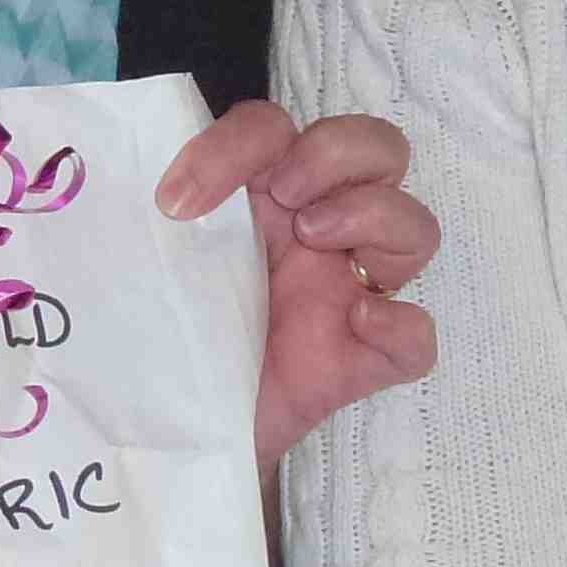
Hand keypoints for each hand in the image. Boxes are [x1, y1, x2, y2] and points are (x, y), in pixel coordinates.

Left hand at [154, 102, 438, 468]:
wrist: (168, 435)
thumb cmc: (163, 339)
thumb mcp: (148, 267)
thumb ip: (149, 226)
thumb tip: (154, 203)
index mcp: (265, 198)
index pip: (278, 130)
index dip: (239, 142)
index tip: (177, 200)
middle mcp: (318, 234)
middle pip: (379, 150)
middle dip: (335, 154)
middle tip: (284, 199)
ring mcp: (350, 295)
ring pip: (417, 228)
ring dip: (371, 215)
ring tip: (313, 242)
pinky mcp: (361, 362)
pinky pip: (419, 338)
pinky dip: (399, 324)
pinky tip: (357, 323)